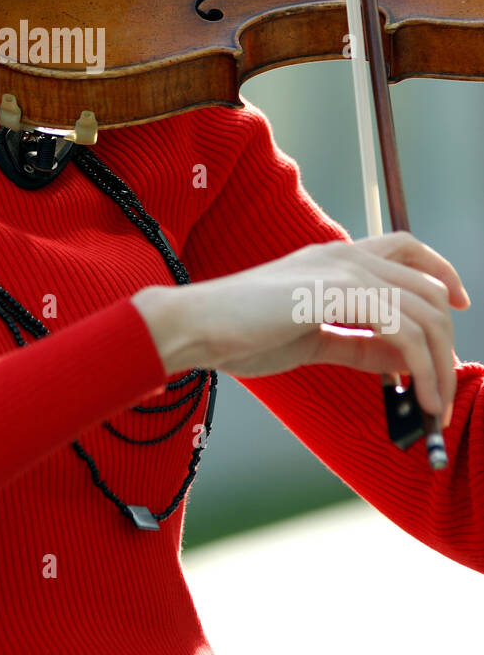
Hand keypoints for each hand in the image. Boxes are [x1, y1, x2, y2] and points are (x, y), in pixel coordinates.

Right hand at [134, 232, 468, 427]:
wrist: (198, 326)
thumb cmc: (241, 332)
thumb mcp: (311, 337)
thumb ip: (357, 344)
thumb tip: (401, 360)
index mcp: (335, 259)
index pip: (407, 249)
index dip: (440, 273)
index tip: (457, 305)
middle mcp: (345, 257)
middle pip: (426, 287)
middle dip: (446, 340)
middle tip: (444, 384)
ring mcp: (342, 272)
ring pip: (423, 312)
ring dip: (439, 364)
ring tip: (435, 404)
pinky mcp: (337, 295)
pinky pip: (403, 332)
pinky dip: (422, 368)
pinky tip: (417, 395)